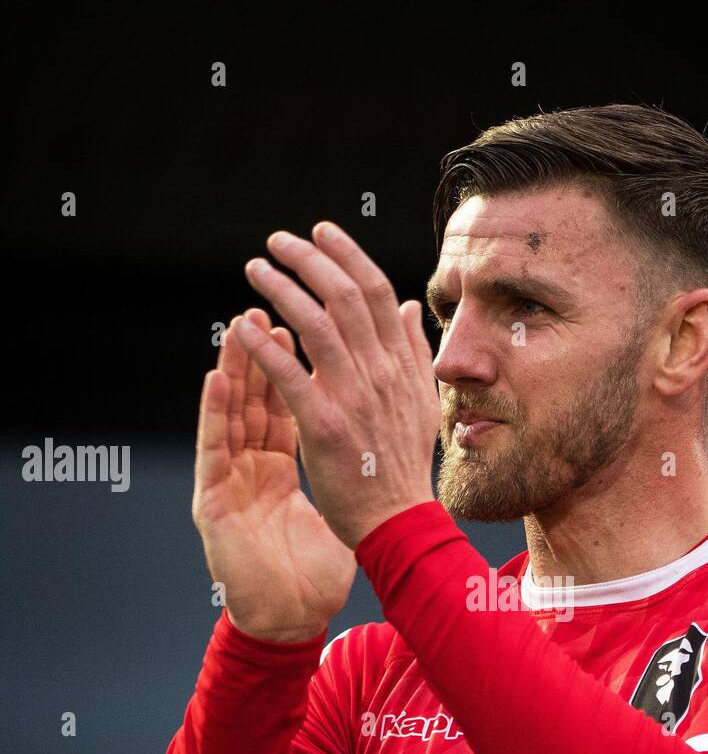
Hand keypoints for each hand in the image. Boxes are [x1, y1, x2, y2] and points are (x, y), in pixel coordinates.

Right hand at [192, 307, 357, 642]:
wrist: (290, 613)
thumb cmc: (314, 561)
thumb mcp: (339, 495)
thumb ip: (349, 450)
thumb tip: (376, 417)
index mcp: (282, 457)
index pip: (291, 393)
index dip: (302, 354)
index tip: (319, 314)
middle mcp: (252, 461)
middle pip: (258, 391)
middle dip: (267, 345)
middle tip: (276, 300)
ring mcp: (230, 478)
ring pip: (230, 409)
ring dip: (238, 364)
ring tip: (244, 322)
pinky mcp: (213, 500)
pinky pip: (213, 448)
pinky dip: (215, 410)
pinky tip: (218, 377)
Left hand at [230, 222, 439, 549]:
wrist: (398, 522)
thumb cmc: (402, 466)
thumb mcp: (421, 403)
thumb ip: (414, 351)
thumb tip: (408, 306)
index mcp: (401, 366)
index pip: (376, 292)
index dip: (347, 254)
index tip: (321, 231)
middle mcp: (380, 374)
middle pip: (344, 296)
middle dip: (308, 259)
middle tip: (278, 242)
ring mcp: (354, 398)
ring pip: (315, 324)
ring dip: (281, 289)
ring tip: (255, 270)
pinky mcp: (325, 426)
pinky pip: (288, 374)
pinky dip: (262, 346)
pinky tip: (241, 326)